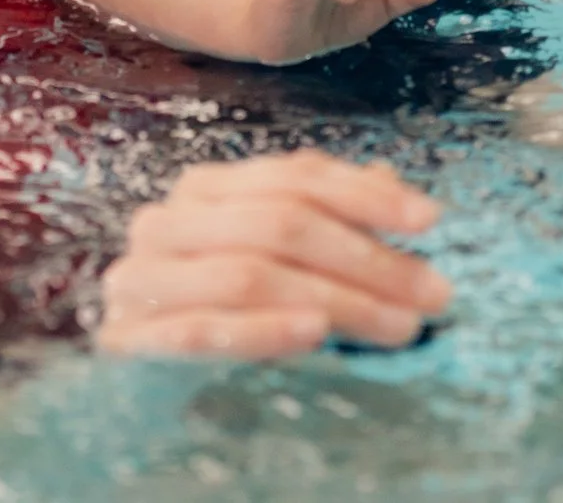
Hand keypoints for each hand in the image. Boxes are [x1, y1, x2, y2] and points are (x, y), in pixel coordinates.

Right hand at [98, 152, 451, 356]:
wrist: (139, 385)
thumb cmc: (221, 311)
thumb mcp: (280, 259)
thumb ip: (328, 219)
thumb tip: (391, 183)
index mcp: (205, 189)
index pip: (293, 176)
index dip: (365, 196)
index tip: (430, 221)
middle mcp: (167, 222)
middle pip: (279, 224)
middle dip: (367, 258)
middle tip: (433, 294)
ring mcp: (142, 278)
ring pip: (250, 273)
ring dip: (336, 299)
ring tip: (399, 325)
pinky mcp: (129, 338)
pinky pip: (203, 330)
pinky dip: (263, 329)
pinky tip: (315, 333)